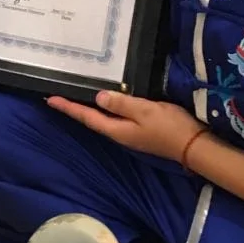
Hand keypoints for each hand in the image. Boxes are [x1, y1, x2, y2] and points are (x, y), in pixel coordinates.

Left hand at [48, 90, 204, 162]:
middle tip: (58, 96)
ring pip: (103, 119)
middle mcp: (119, 133)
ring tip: (76, 97)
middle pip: (91, 119)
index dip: (68, 108)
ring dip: (89, 109)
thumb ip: (121, 103)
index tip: (50, 99)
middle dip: (75, 108)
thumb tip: (98, 98)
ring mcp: (130, 134)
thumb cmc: (169, 126)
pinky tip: (107, 102)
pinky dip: (106, 109)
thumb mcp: (144, 110)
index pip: (87, 116)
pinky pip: (116, 118)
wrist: (193, 145)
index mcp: (116, 129)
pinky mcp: (140, 130)